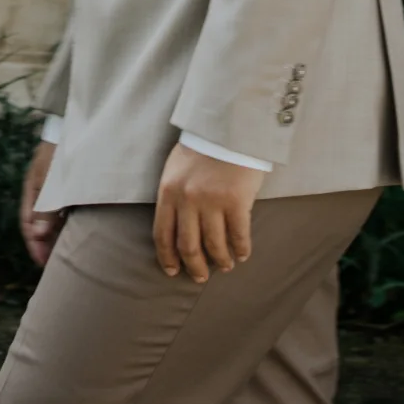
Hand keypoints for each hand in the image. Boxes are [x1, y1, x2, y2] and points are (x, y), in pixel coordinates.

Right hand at [19, 140, 64, 268]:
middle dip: (44, 243)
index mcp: (32, 187)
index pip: (28, 222)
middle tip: (54, 264)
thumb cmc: (63, 150)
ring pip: (53, 217)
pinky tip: (76, 233)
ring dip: (56, 235)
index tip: (43, 263)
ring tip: (65, 253)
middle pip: (39, 222)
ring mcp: (56, 187)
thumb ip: (46, 207)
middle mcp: (42, 189)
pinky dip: (67, 223)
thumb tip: (37, 236)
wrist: (81, 123)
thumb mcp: (52, 180)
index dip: (34, 244)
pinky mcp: (70, 184)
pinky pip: (65, 209)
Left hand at [152, 142, 263, 281]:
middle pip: (188, 246)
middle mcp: (187, 200)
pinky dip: (240, 249)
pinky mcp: (236, 201)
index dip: (167, 258)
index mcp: (168, 192)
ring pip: (214, 245)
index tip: (173, 271)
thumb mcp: (176, 169)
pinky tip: (242, 254)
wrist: (229, 126)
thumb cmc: (202, 147)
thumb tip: (176, 228)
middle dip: (195, 267)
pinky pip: (238, 236)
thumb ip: (174, 197)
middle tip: (200, 277)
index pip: (162, 235)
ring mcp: (212, 201)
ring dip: (220, 260)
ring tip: (225, 265)